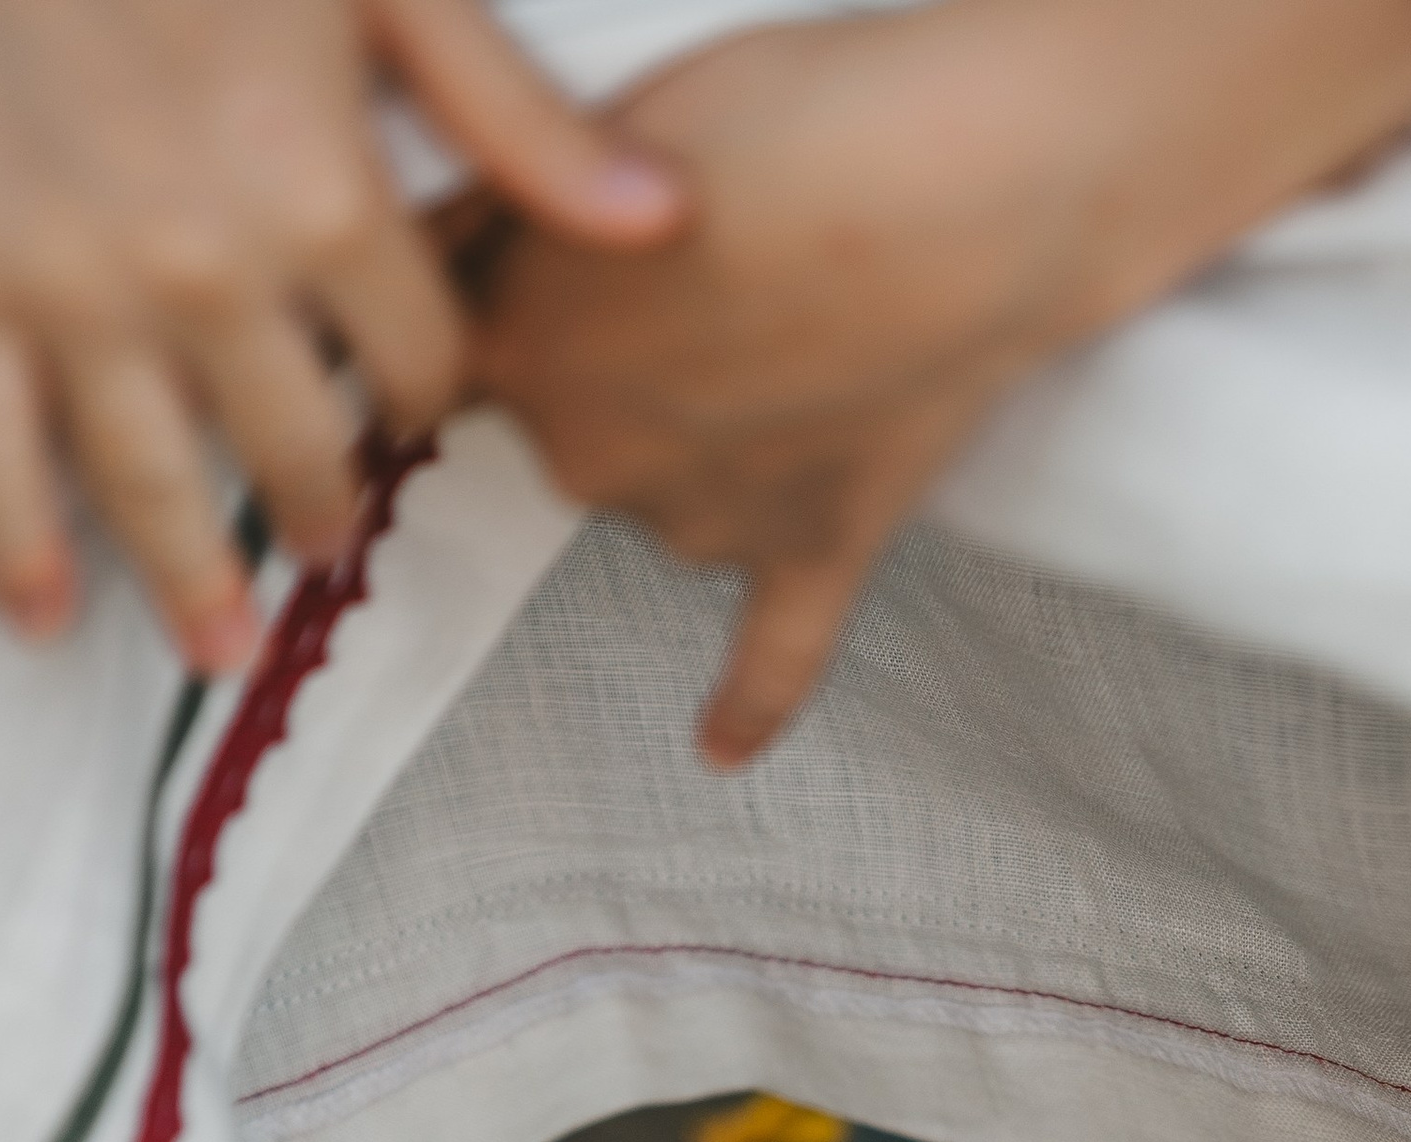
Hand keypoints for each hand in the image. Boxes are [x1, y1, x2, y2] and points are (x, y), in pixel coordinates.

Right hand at [0, 0, 685, 670]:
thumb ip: (516, 115)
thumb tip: (662, 223)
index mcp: (324, 194)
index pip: (416, 364)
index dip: (427, 394)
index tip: (413, 407)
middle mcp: (205, 271)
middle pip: (292, 448)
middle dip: (322, 504)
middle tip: (330, 539)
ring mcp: (68, 286)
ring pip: (149, 481)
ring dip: (194, 580)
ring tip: (223, 646)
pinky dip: (9, 544)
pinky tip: (41, 617)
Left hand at [468, 0, 1410, 762]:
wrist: (967, 190)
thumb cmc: (795, 125)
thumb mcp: (599, 123)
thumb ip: (509, 199)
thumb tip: (442, 241)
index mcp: (520, 345)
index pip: (455, 344)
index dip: (499, 294)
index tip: (529, 277)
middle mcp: (590, 454)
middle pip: (564, 421)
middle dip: (616, 357)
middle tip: (709, 264)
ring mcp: (705, 520)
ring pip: (666, 494)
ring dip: (705, 438)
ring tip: (788, 333)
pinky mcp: (815, 555)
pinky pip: (769, 661)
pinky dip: (743, 708)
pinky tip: (717, 750)